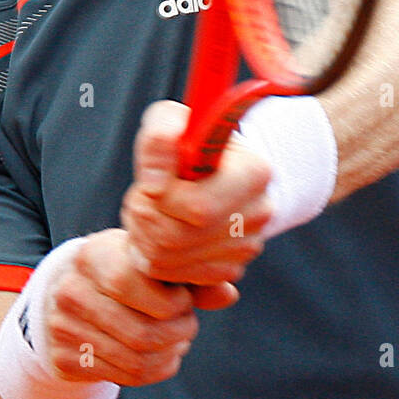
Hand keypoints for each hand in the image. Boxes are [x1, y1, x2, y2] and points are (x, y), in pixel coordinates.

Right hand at [40, 227, 199, 385]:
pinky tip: (163, 356)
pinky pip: (125, 378)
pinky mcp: (64, 360)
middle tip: (189, 325)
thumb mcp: (153, 265)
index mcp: (92, 255)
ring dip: (171, 354)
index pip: (133, 284)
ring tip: (180, 341)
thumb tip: (228, 294)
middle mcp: (70, 291)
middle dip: (179, 333)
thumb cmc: (126, 274)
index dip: (172, 301)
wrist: (72, 297)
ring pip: (136, 360)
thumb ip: (192, 278)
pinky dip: (156, 370)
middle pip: (141, 333)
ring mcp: (62, 328)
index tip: (185, 299)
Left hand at [120, 101, 272, 293]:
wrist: (216, 165)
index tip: (150, 181)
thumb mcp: (172, 120)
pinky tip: (161, 230)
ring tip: (149, 211)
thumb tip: (154, 184)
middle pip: (176, 239)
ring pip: (168, 262)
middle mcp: (258, 214)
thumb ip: (159, 137)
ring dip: (143, 237)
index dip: (158, 198)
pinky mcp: (228, 270)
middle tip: (140, 199)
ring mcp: (246, 247)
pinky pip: (174, 277)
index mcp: (253, 174)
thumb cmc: (192, 141)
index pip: (197, 208)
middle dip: (144, 218)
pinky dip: (155, 257)